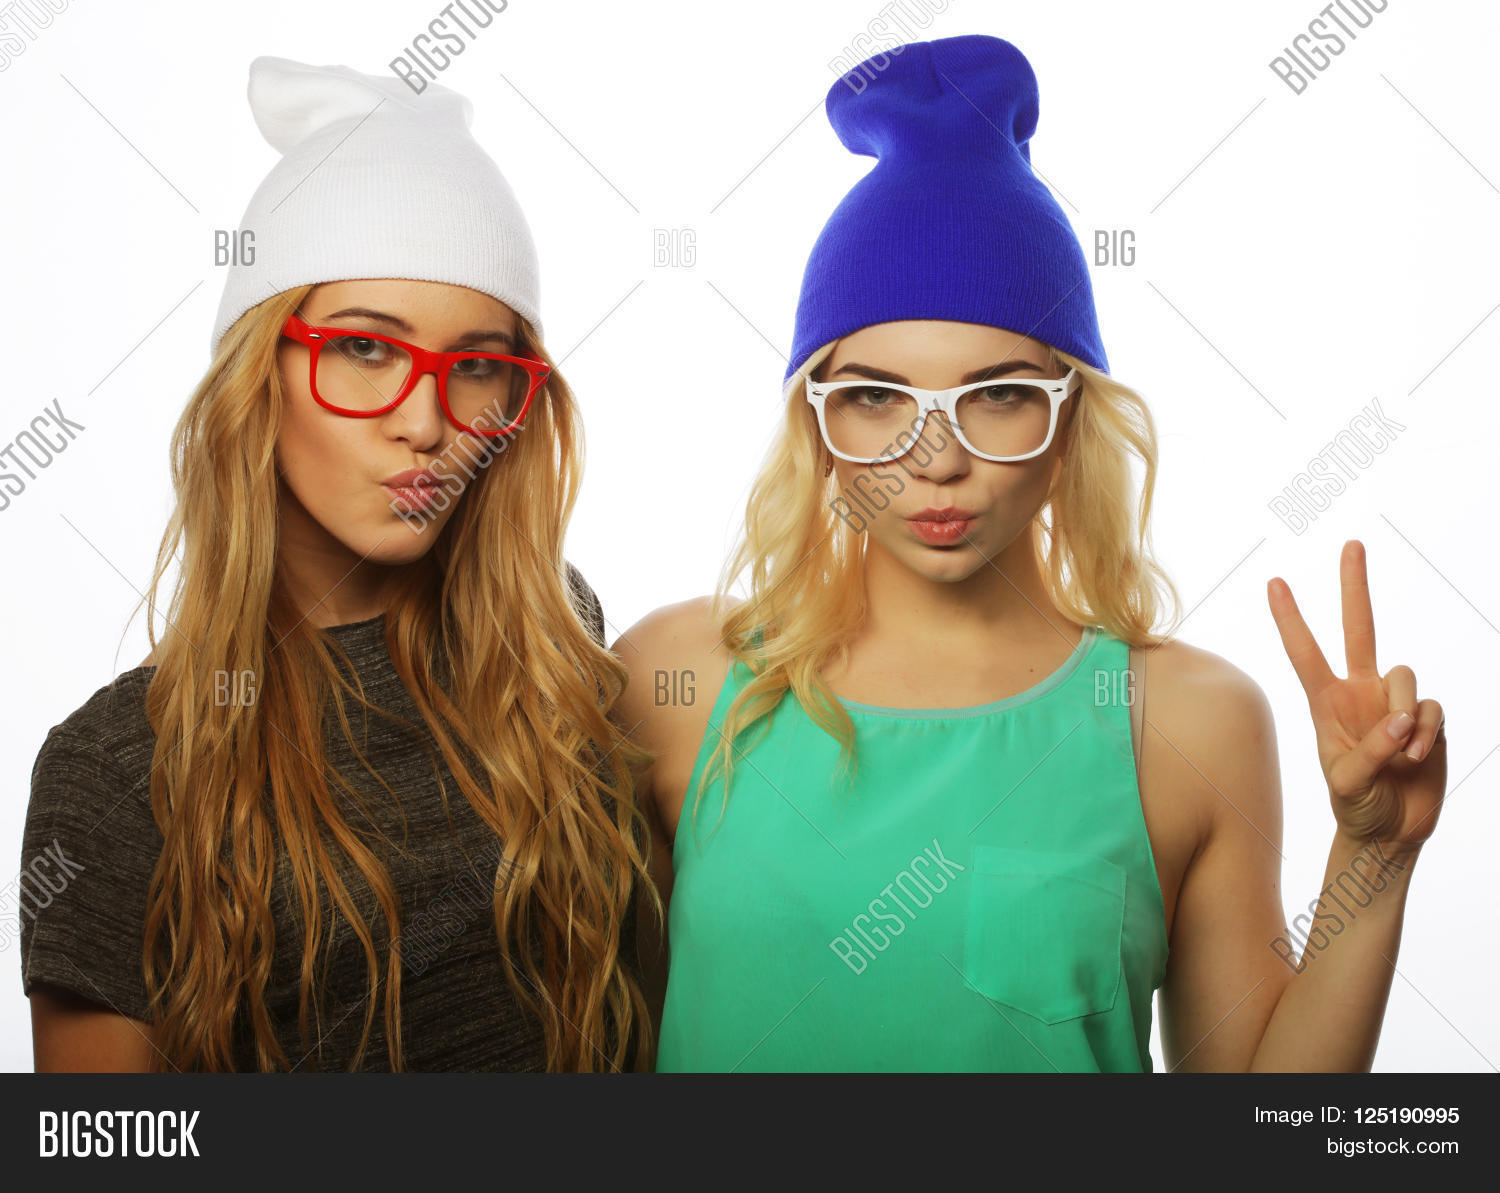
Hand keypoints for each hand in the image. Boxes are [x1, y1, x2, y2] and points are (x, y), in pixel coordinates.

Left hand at [1267, 540, 1445, 861]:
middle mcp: (1359, 692)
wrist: (1390, 832)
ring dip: (1404, 716)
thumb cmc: (1355, 806)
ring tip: (1399, 757)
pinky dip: (1426, 733)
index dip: (1291, 618)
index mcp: (1326, 702)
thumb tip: (1401, 717)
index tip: (1274, 582)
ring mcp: (1393, 702)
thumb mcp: (1348, 783)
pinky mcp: (1427, 718)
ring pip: (1404, 676)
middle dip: (1355, 587)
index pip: (1304, 652)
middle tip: (1352, 544)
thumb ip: (1371, 750)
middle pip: (1359, 629)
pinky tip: (1415, 759)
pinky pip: (1432, 707)